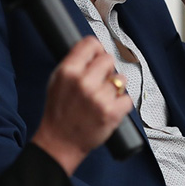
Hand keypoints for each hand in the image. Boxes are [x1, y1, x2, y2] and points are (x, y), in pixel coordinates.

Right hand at [31, 37, 133, 175]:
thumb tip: (94, 50)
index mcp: (68, 72)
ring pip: (121, 79)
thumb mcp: (57, 81)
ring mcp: (99, 98)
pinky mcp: (112, 112)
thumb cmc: (59, 113)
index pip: (91, 44)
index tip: (99, 55)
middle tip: (99, 82)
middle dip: (106, 70)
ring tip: (102, 98)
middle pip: (109, 59)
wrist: (60, 142)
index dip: (97, 50)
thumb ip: (74, 63)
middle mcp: (84, 82)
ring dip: (115, 88)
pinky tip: (109, 108)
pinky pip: (127, 98)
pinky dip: (121, 104)